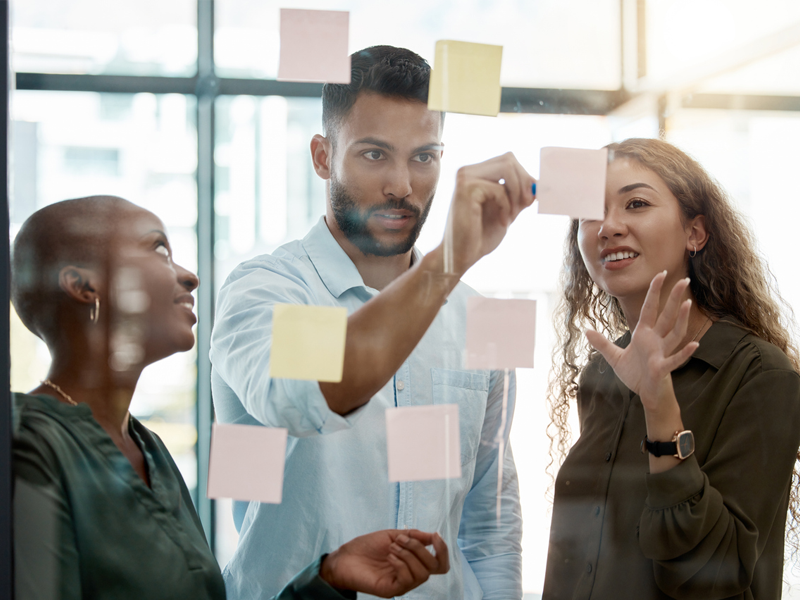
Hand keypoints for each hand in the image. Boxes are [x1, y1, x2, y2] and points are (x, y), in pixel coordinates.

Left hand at [320, 529, 449, 597]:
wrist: (345, 557)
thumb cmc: (366, 547)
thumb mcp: (392, 535)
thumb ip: (413, 536)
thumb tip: (433, 536)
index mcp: (413, 562)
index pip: (439, 564)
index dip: (443, 550)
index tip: (434, 536)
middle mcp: (411, 574)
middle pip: (434, 568)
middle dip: (420, 549)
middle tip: (401, 540)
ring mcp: (402, 584)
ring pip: (422, 574)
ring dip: (409, 555)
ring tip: (392, 548)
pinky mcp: (391, 590)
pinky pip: (407, 580)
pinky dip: (401, 564)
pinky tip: (390, 557)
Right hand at [442, 152, 534, 275]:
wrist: (462, 255)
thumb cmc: (481, 236)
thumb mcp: (507, 210)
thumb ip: (520, 195)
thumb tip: (540, 183)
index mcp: (476, 173)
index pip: (508, 160)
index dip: (524, 177)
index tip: (531, 199)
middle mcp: (468, 171)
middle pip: (509, 159)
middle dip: (523, 183)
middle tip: (526, 205)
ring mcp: (465, 178)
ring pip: (506, 168)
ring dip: (516, 193)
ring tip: (513, 215)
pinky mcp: (466, 189)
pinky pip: (499, 189)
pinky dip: (506, 207)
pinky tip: (502, 222)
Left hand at [584, 272, 697, 409]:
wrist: (646, 395)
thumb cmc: (636, 375)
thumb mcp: (615, 358)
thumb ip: (602, 344)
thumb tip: (587, 331)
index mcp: (644, 334)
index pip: (650, 309)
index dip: (654, 292)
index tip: (661, 274)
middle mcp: (656, 340)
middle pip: (667, 315)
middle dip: (674, 298)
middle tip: (685, 280)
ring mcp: (661, 353)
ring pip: (674, 333)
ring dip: (681, 319)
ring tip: (688, 304)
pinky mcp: (663, 368)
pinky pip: (675, 359)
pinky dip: (684, 353)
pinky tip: (695, 345)